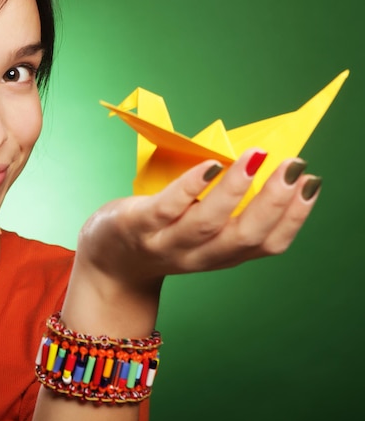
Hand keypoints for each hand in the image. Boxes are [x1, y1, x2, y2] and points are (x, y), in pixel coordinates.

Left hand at [77, 149, 319, 291]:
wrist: (108, 262)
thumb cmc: (159, 236)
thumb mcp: (198, 233)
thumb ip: (225, 213)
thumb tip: (257, 166)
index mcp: (219, 255)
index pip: (267, 245)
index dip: (294, 218)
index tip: (312, 184)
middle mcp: (197, 255)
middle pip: (243, 237)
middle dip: (275, 203)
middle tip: (296, 168)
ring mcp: (165, 242)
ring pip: (208, 224)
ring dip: (237, 190)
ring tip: (257, 158)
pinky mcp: (138, 226)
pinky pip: (167, 208)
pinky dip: (191, 188)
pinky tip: (211, 166)